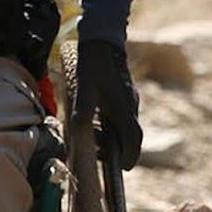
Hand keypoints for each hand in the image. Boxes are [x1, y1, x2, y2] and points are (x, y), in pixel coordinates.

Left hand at [75, 39, 141, 170]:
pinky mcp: (125, 94)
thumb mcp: (84, 90)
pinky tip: (98, 121)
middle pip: (131, 136)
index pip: (133, 140)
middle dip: (120, 149)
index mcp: (123, 109)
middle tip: (104, 157)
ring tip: (95, 138)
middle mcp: (130, 106)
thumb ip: (82, 112)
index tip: (123, 168)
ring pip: (127, 125)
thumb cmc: (93, 67)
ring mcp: (130, 99)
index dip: (129, 156)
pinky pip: (123, 116)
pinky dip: (113, 124)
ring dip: (115, 136)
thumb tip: (78, 133)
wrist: (103, 42)